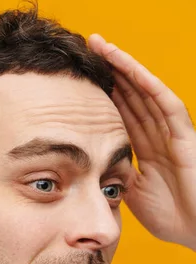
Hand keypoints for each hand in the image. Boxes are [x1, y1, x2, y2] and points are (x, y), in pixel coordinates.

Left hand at [88, 34, 195, 249]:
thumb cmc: (173, 218)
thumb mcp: (135, 194)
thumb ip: (119, 174)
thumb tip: (96, 163)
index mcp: (146, 149)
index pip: (121, 113)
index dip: (102, 94)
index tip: (79, 79)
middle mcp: (158, 135)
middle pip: (131, 95)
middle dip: (109, 71)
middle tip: (87, 48)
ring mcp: (172, 133)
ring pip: (145, 91)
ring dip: (123, 67)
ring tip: (101, 45)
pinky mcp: (185, 136)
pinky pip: (165, 103)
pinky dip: (147, 83)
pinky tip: (128, 66)